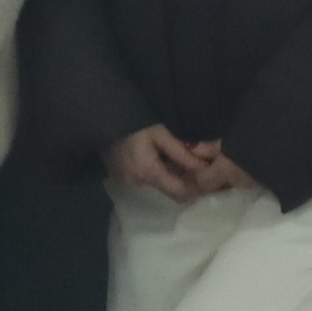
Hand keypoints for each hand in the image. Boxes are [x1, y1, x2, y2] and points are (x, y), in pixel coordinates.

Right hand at [105, 125, 237, 201]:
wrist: (102, 117)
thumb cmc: (133, 121)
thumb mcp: (160, 132)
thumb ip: (182, 151)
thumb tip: (207, 162)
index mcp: (148, 172)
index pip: (179, 193)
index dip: (197, 189)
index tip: (209, 178)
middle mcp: (137, 183)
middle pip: (170, 190)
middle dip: (187, 181)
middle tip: (202, 166)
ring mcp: (127, 181)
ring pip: (159, 185)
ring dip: (173, 175)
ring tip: (186, 160)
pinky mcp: (122, 177)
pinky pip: (148, 179)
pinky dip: (160, 172)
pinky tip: (166, 158)